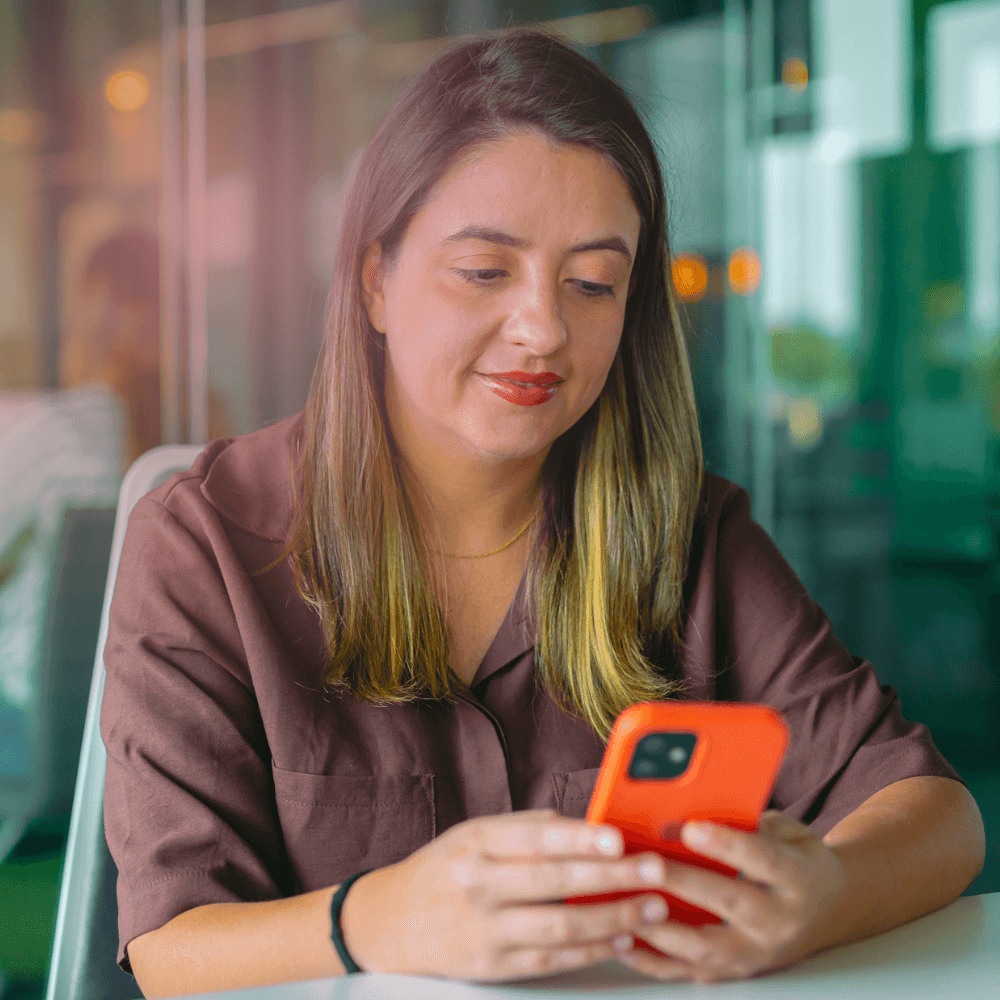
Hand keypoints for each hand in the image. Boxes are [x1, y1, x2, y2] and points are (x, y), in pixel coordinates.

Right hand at [340, 809, 677, 980]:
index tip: (617, 838)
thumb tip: (580, 822)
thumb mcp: (473, 832)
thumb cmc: (443, 868)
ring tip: (652, 907)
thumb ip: (526, 827)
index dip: (578, 839)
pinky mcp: (494, 965)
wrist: (391, 922)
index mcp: (478, 843)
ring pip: (559, 928)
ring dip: (612, 918)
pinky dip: (591, 951)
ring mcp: (487, 930)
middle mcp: (480, 885)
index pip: (535, 838)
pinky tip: (622, 939)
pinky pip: (552, 960)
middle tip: (653, 870)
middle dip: (610, 877)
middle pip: (554, 883)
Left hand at [616, 811, 848, 981]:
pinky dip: (652, 960)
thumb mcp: (788, 832)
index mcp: (797, 879)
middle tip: (646, 865)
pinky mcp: (733, 972)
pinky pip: (689, 971)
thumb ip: (749, 822)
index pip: (762, 859)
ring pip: (706, 948)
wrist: (831, 911)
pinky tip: (621, 941)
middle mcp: (780, 921)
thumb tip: (694, 807)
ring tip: (623, 906)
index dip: (726, 844)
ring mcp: (756, 953)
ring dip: (660, 929)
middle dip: (684, 882)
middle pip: (730, 903)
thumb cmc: (797, 859)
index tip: (690, 827)